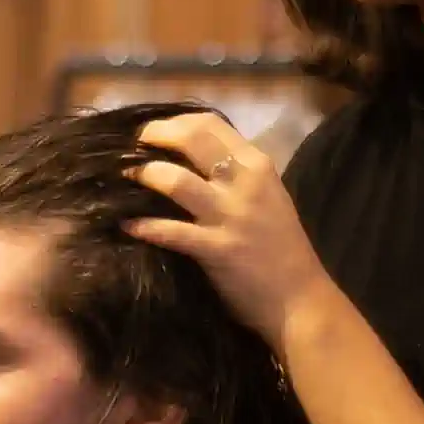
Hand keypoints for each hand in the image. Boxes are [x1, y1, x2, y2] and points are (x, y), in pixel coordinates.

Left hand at [127, 112, 327, 343]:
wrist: (300, 301)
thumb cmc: (281, 250)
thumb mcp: (267, 198)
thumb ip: (236, 176)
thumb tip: (191, 160)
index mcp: (257, 165)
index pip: (210, 124)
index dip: (172, 123)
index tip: (151, 133)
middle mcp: (245, 182)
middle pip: (191, 139)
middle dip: (152, 137)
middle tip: (129, 149)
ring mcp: (231, 215)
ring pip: (175, 179)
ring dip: (143, 175)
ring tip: (123, 179)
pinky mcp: (217, 248)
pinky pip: (171, 230)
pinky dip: (144, 226)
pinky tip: (127, 225)